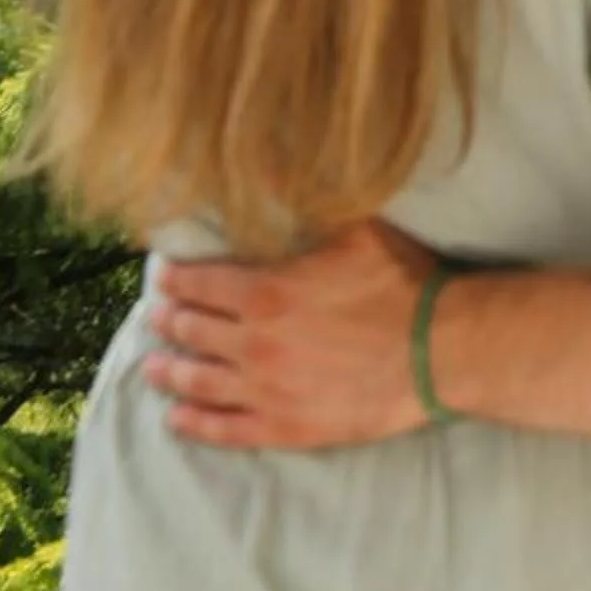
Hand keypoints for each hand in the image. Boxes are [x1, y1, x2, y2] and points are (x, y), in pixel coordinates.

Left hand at [142, 222, 436, 449]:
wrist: (439, 350)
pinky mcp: (283, 426)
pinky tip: (178, 417)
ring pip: (198, 381)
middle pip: (192, 331)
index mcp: (264, 292)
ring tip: (152, 365)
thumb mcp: (355, 227)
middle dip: (169, 320)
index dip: (175, 280)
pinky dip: (194, 422)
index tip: (162, 277)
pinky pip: (224, 429)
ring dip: (169, 370)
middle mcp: (252, 343)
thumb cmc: (401, 284)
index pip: (198, 284)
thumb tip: (261, 161)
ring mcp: (264, 390)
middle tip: (157, 316)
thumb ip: (302, 197)